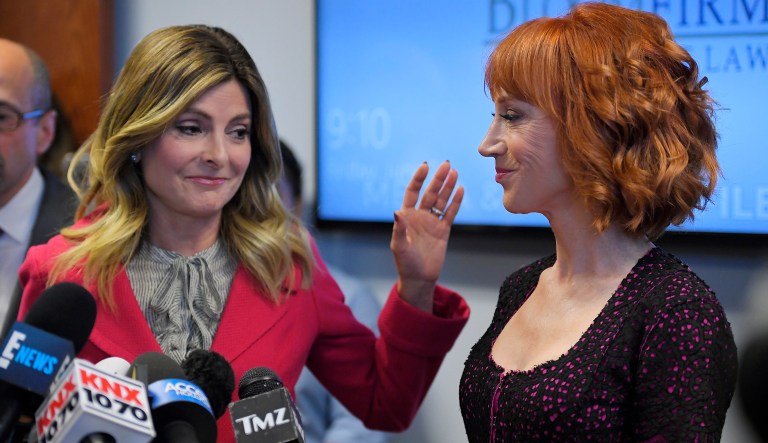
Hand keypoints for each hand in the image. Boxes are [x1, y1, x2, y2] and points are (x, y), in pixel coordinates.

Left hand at [391, 160, 463, 311]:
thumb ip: (399, 229)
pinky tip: (460, 190)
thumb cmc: (405, 262)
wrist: (419, 278)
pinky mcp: (443, 231)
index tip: (425, 166)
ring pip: (442, 201)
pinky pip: (450, 213)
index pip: (412, 192)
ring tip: (455, 172)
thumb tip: (396, 212)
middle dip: (438, 179)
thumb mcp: (399, 246)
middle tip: (446, 164)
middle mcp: (420, 216)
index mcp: (407, 216)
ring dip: (448, 187)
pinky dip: (455, 202)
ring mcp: (432, 222)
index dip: (418, 179)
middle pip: (430, 193)